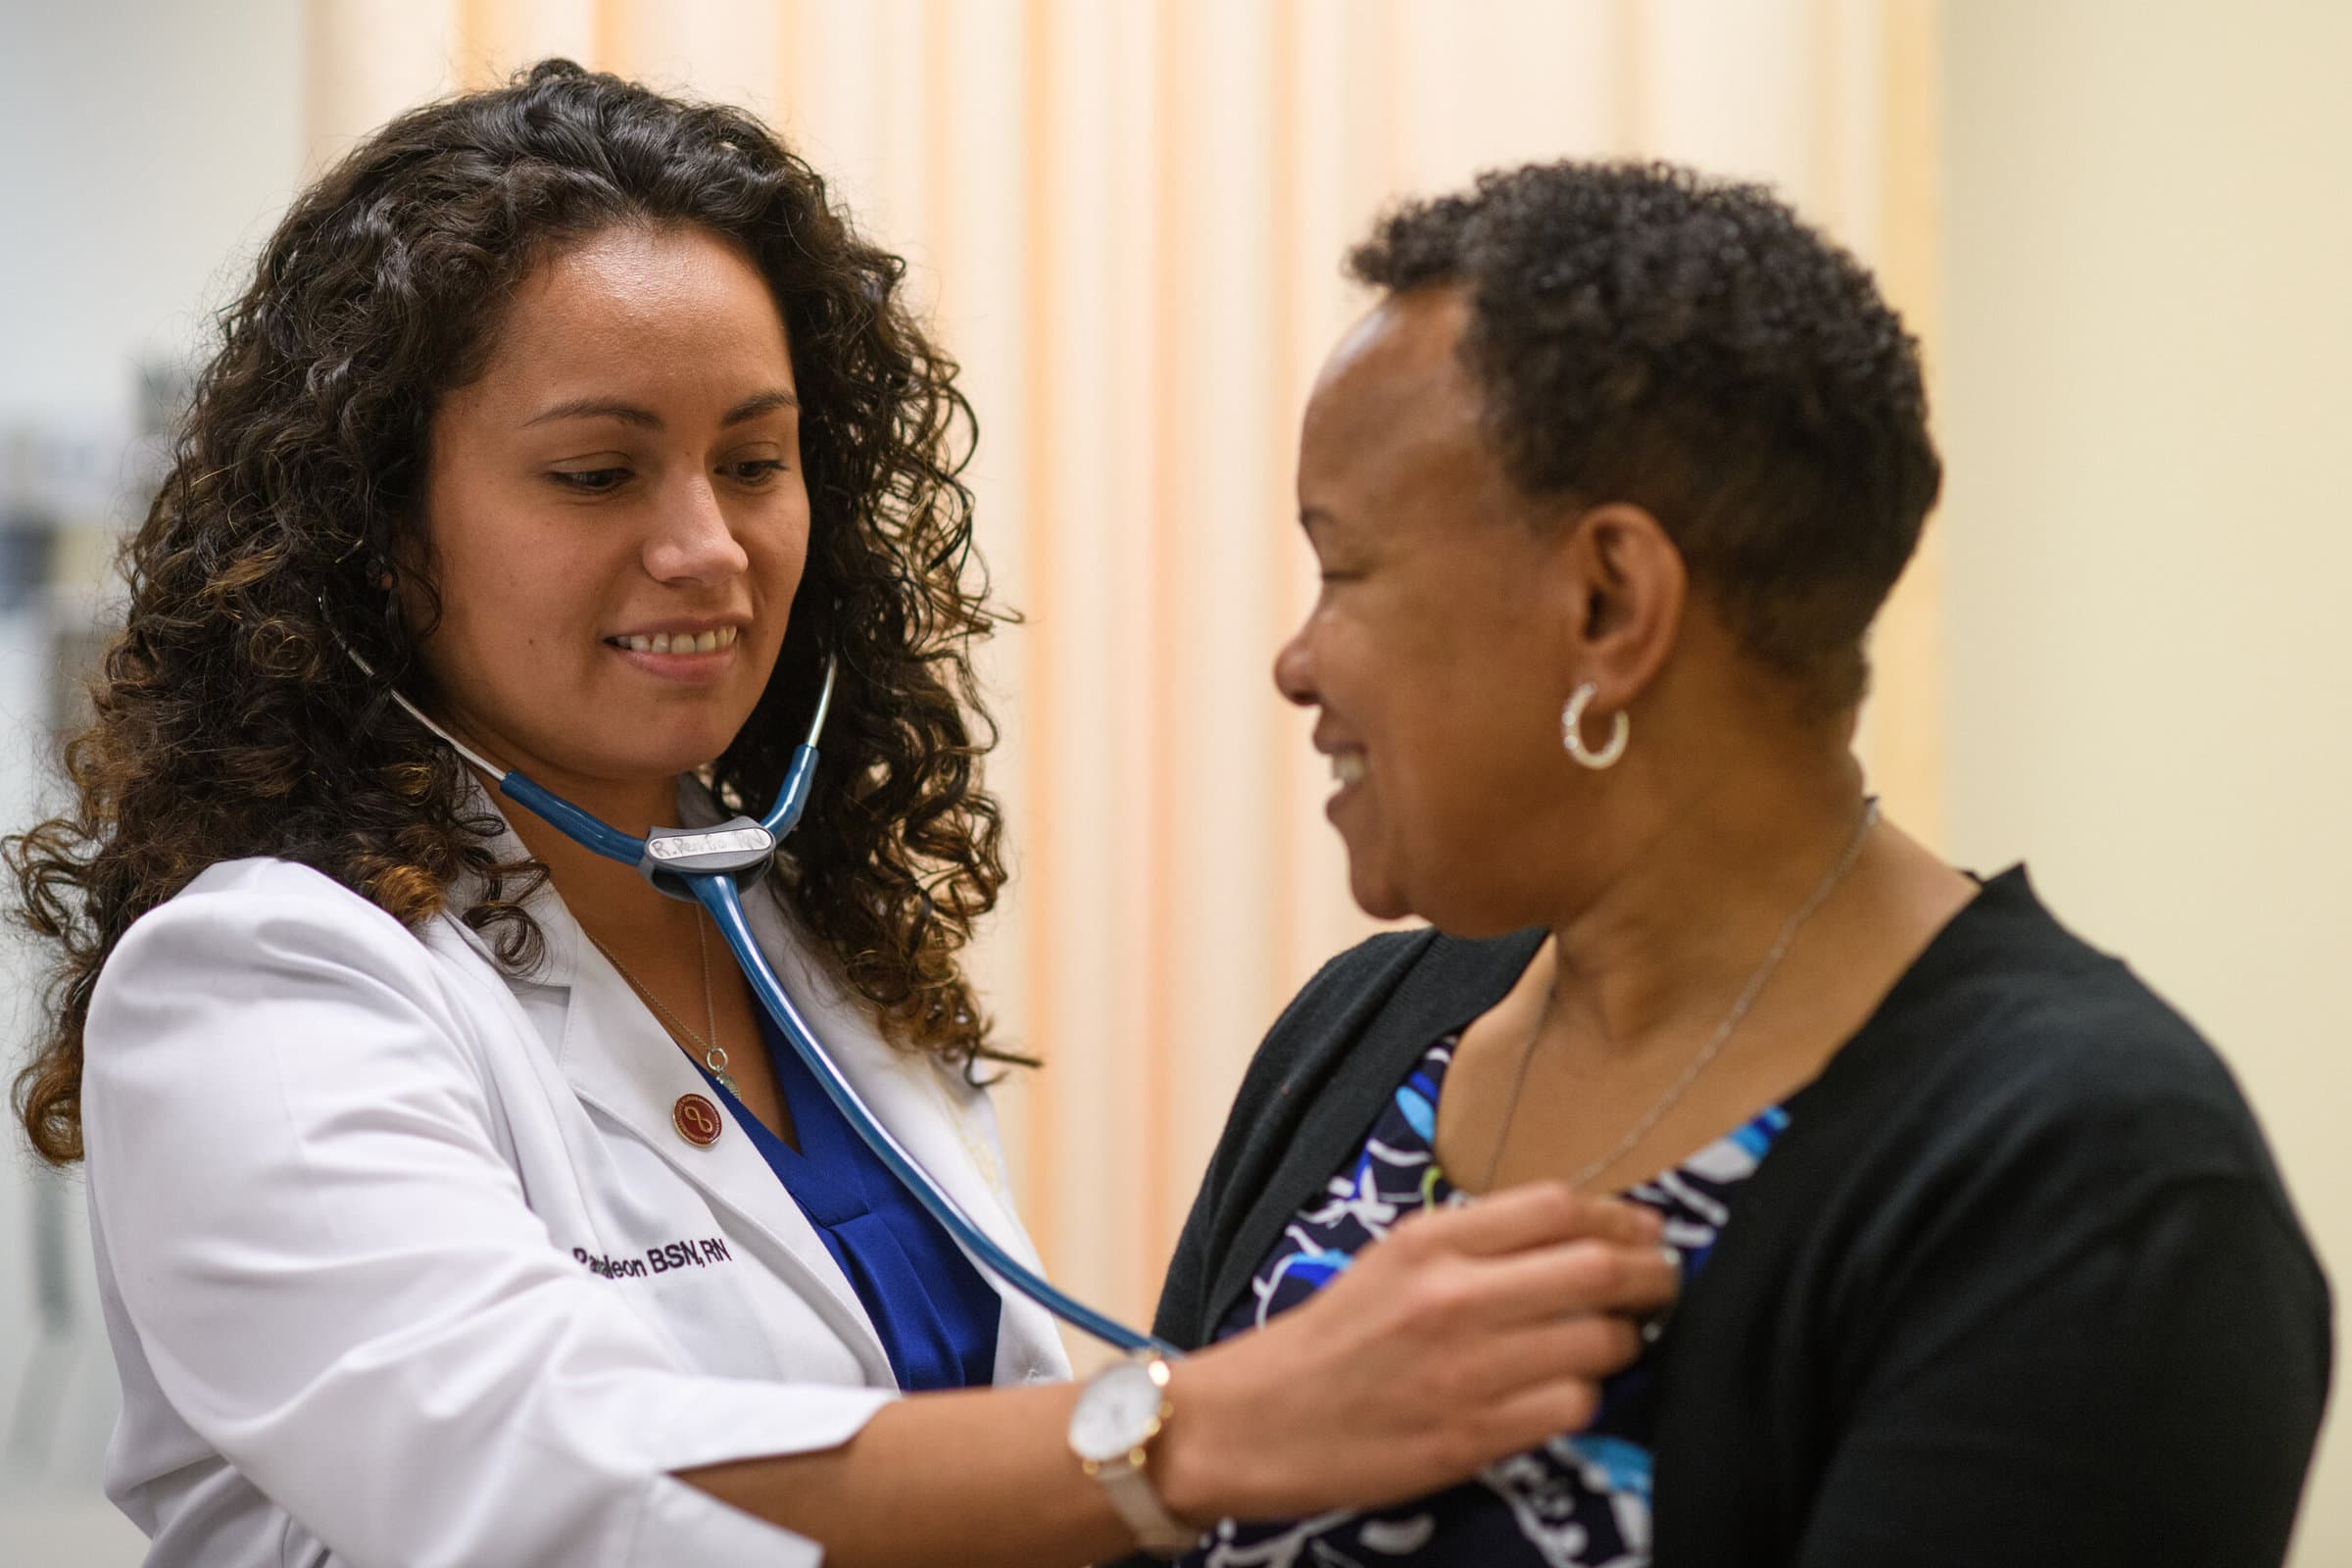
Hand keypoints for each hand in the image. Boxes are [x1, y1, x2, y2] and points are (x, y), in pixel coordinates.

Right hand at [1154, 1181, 1675, 1523]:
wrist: (1258, 1420)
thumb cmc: (1334, 1337)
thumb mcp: (1395, 1259)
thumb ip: (1480, 1240)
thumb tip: (1585, 1230)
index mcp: (1431, 1240)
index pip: (1560, 1205)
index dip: (1622, 1216)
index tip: (1645, 1231)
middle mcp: (1452, 1296)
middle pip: (1599, 1267)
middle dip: (1652, 1276)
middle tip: (1662, 1285)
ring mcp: (1465, 1369)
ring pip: (1600, 1342)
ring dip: (1623, 1342)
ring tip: (1613, 1342)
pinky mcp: (1471, 1435)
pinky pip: (1572, 1406)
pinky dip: (1583, 1396)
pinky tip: (1563, 1390)